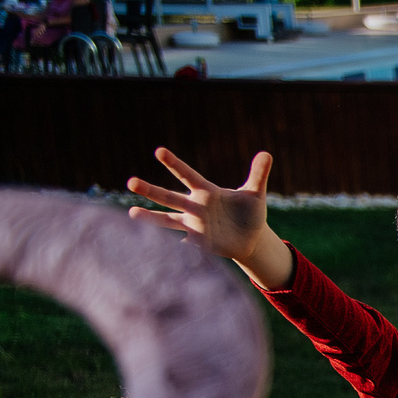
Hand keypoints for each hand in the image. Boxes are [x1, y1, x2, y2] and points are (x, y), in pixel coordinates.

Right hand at [125, 147, 273, 268]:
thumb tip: (267, 153)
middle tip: (130, 182)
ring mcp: (194, 225)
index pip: (188, 175)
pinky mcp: (199, 242)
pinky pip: (184, 242)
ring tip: (131, 213)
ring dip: (151, 218)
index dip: (175, 164)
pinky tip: (160, 246)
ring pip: (168, 219)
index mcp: (207, 192)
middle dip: (151, 190)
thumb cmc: (249, 213)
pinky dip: (176, 243)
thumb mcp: (255, 194)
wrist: (251, 239)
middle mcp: (195, 207)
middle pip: (169, 197)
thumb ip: (258, 174)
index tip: (159, 151)